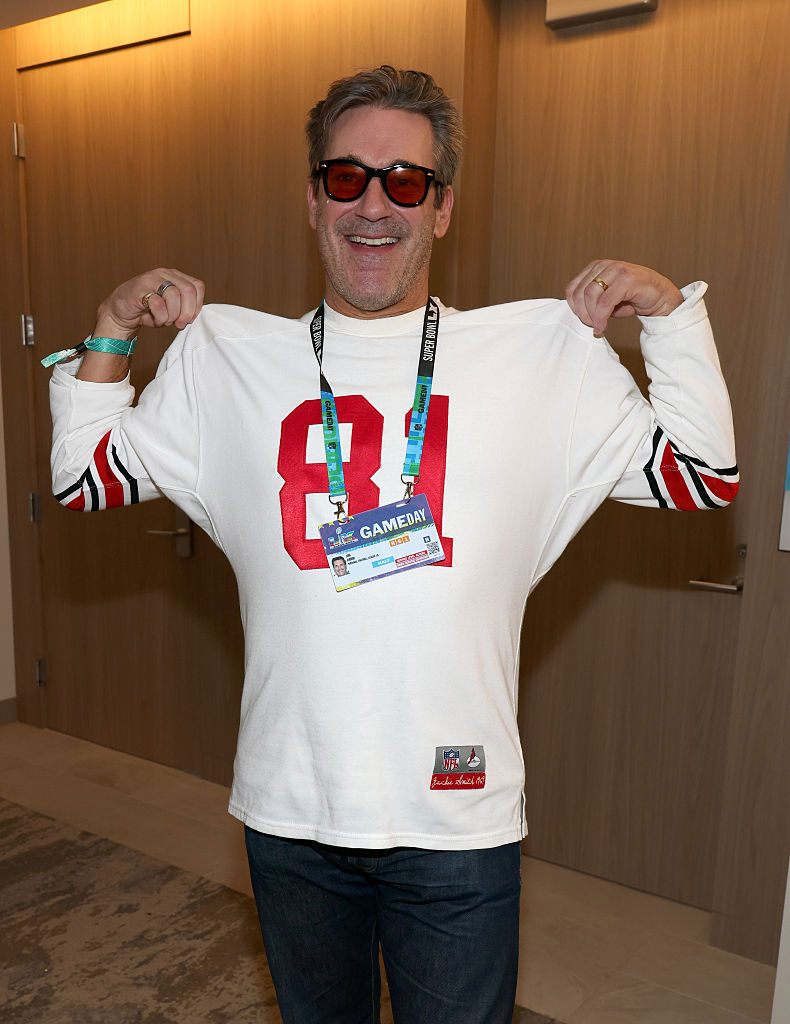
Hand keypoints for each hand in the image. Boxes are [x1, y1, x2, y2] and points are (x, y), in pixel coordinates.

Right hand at [95, 268, 204, 338]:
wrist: (121, 312)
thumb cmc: (148, 310)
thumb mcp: (172, 308)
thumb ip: (184, 308)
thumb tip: (193, 316)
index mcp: (175, 276)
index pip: (197, 286)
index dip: (197, 305)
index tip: (190, 319)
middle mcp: (164, 274)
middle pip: (188, 290)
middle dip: (187, 312)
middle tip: (180, 324)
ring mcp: (151, 279)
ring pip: (174, 296)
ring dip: (172, 315)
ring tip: (165, 321)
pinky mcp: (139, 289)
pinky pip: (158, 304)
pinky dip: (160, 317)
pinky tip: (156, 320)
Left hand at [565, 260, 682, 336]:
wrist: (660, 298)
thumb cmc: (632, 298)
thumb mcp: (606, 299)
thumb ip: (591, 301)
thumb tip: (577, 313)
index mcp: (596, 267)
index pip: (572, 288)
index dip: (574, 308)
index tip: (584, 320)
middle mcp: (605, 265)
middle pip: (580, 293)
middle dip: (582, 314)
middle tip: (591, 326)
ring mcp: (616, 269)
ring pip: (591, 296)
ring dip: (592, 316)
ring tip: (599, 326)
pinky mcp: (627, 279)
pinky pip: (605, 302)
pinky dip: (601, 318)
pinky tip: (603, 326)